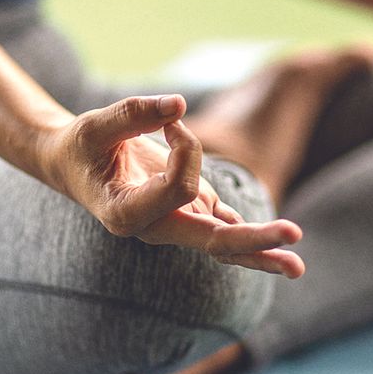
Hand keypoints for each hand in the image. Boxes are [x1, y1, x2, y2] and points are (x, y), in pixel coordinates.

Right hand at [43, 95, 304, 277]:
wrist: (74, 165)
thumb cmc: (82, 146)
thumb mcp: (96, 125)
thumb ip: (134, 113)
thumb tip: (178, 106)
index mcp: (126, 214)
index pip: (180, 188)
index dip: (187, 149)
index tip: (172, 121)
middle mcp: (155, 228)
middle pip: (213, 241)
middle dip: (255, 239)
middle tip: (295, 236)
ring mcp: (175, 224)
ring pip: (224, 244)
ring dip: (262, 253)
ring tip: (297, 267)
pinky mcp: (189, 214)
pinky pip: (224, 230)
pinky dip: (251, 237)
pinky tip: (281, 251)